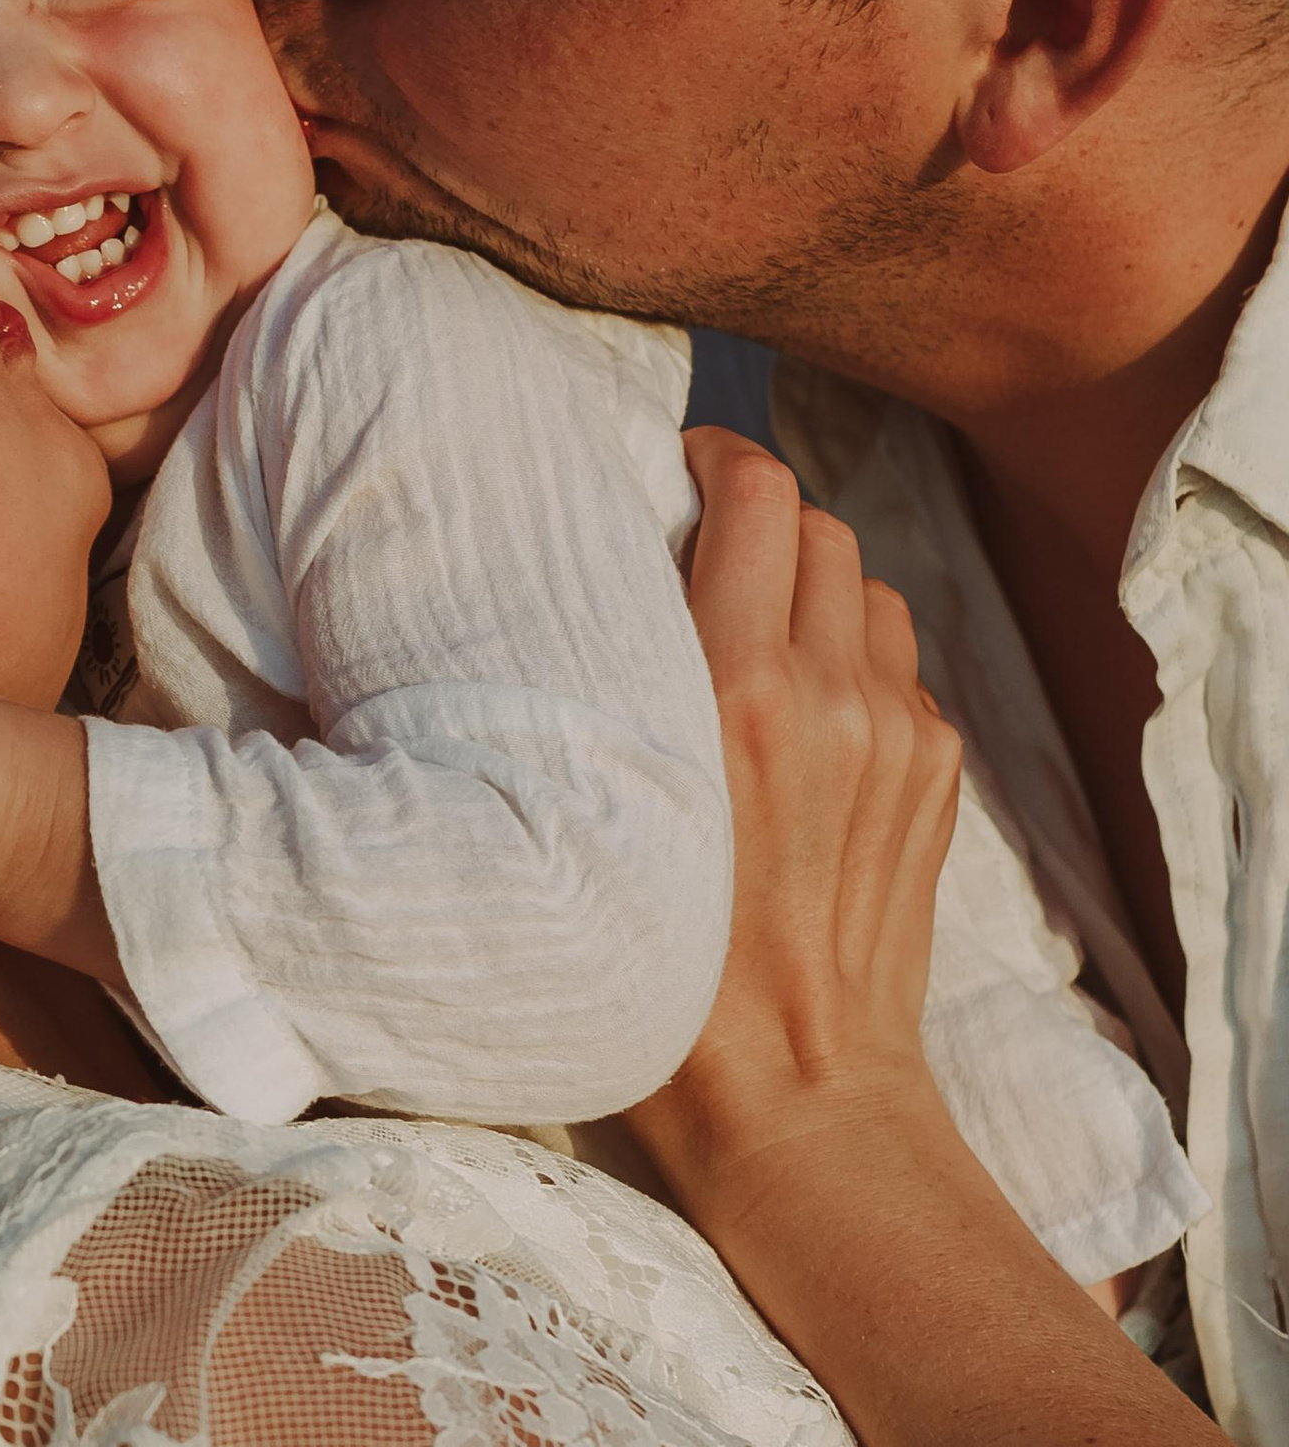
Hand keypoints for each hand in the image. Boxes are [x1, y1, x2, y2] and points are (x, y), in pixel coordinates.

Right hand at [630, 430, 964, 1209]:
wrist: (798, 1090)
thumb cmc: (664, 960)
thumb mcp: (609, 796)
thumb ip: (621, 677)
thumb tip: (609, 576)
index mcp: (738, 690)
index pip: (758, 496)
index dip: (718, 454)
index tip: (680, 461)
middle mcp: (831, 693)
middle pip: (817, 522)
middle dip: (759, 510)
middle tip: (702, 532)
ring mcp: (898, 733)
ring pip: (866, 582)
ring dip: (812, 578)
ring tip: (755, 617)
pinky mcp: (935, 773)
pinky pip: (896, 659)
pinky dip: (850, 649)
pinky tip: (802, 702)